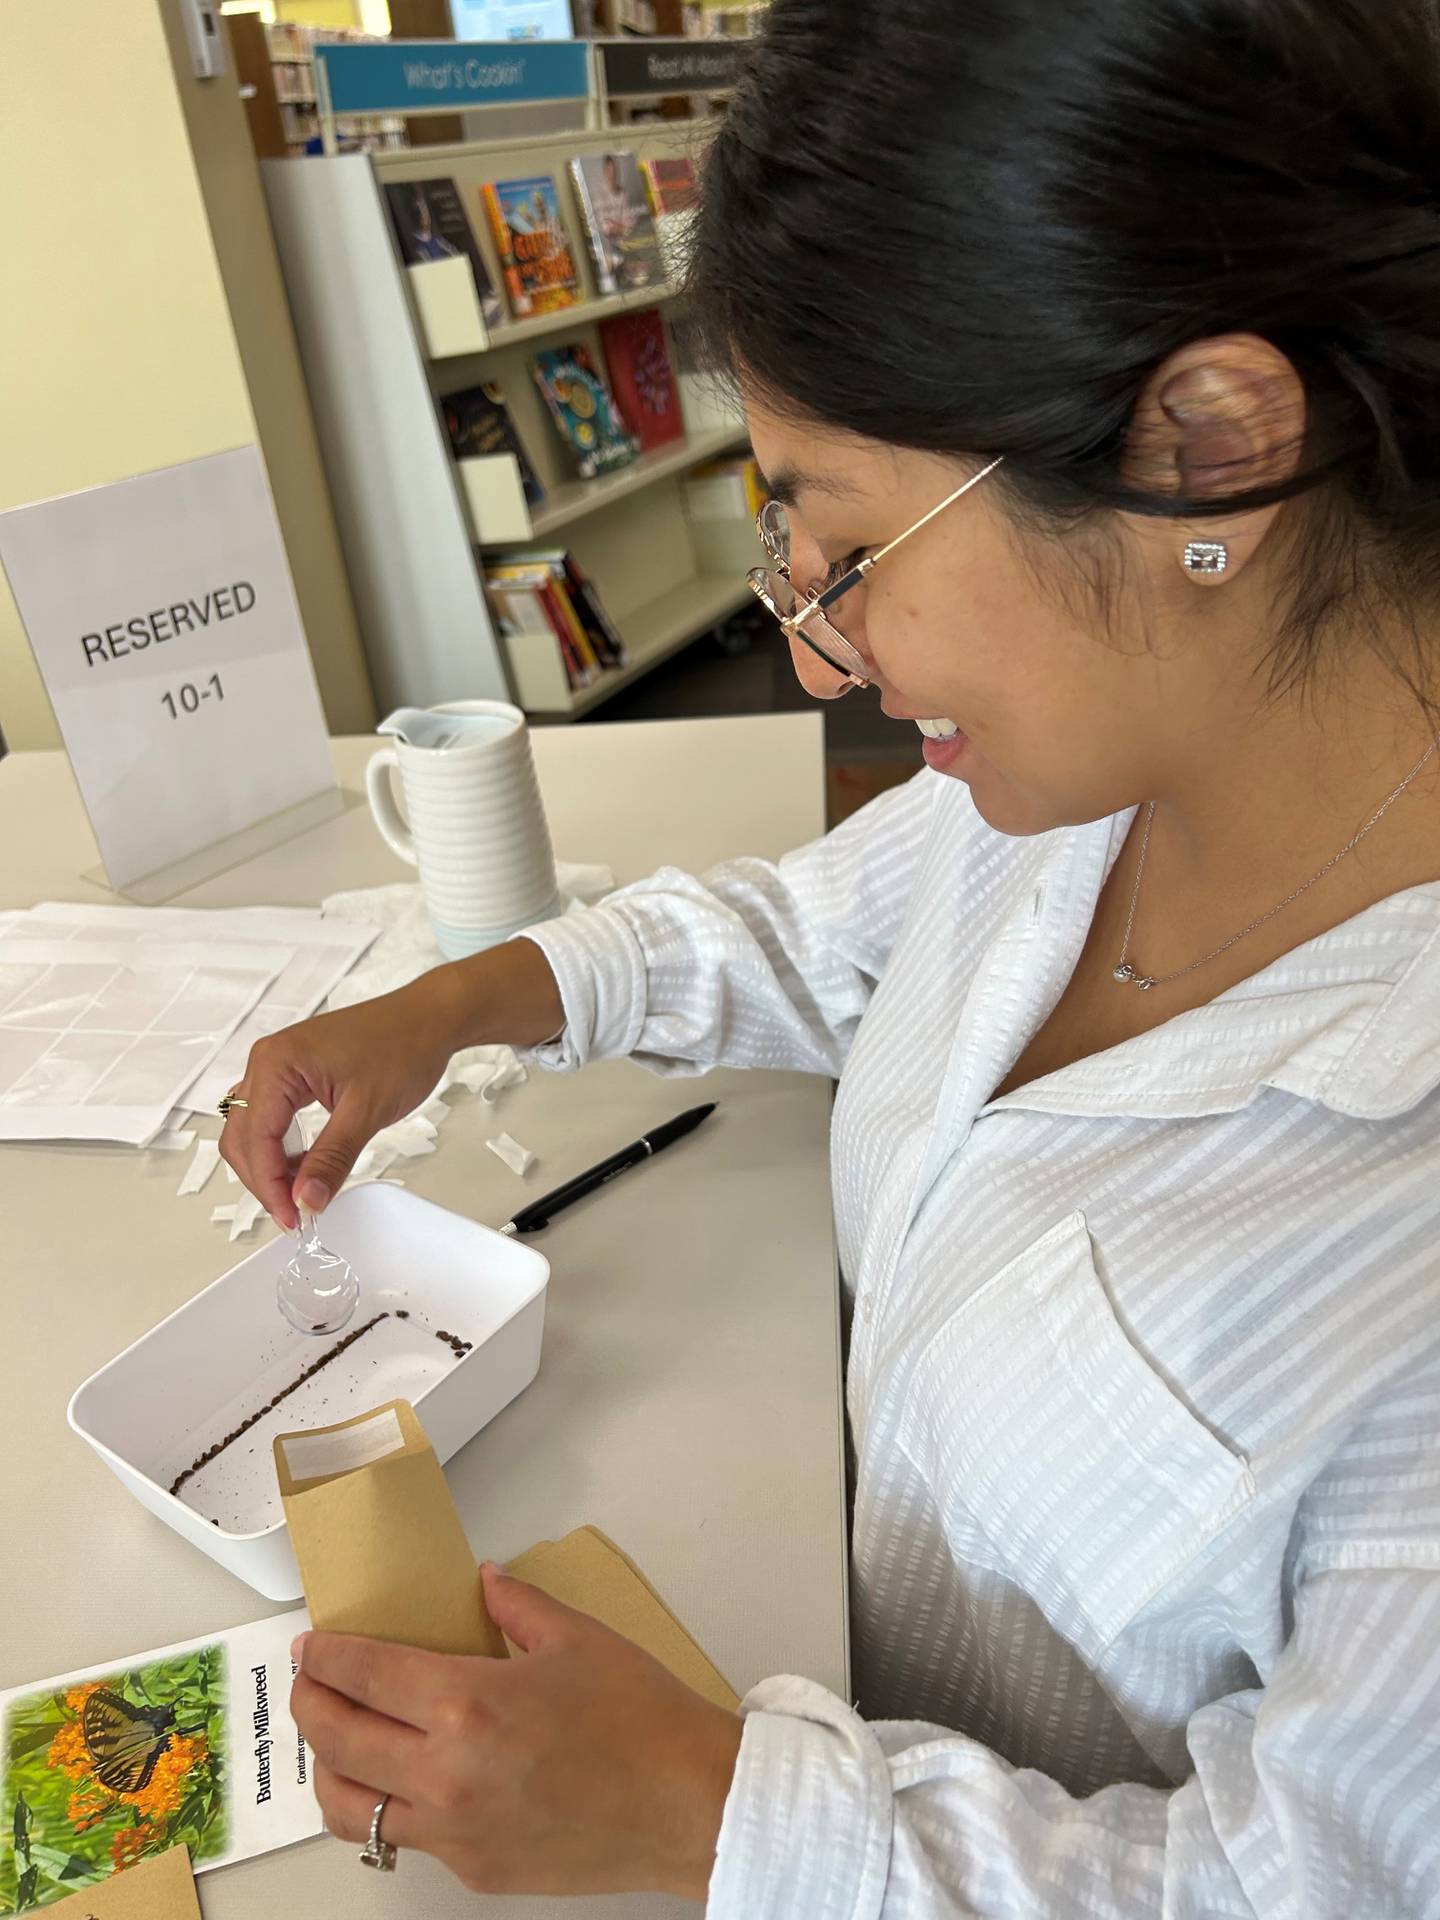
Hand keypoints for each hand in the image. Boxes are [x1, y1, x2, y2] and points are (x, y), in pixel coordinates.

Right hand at [220, 940, 564, 1230]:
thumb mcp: (367, 1111)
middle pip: (243, 1137)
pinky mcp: (293, 1072)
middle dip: (266, 1181)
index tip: (293, 1218)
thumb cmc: (404, 1045)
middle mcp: (268, 1060)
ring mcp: (279, 1065)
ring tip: (303, 1194)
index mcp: (277, 1062)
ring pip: (252, 1130)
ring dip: (270, 1166)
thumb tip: (307, 1198)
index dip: (271, 1187)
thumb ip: (332, 1158)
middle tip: (297, 1214)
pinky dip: (281, 1147)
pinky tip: (305, 1167)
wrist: (430, 1018)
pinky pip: (271, 1117)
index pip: (255, 1139)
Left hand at [290, 1563, 743, 1899]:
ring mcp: (455, 1831)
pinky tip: (401, 1780)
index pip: (363, 1676)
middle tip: (310, 1680)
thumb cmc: (641, 1718)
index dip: (325, 1656)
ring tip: (337, 1738)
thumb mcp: (576, 1637)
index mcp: (468, 1704)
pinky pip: (405, 1838)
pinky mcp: (473, 1869)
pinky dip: (385, 1807)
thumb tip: (483, 1581)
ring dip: (328, 1768)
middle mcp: (447, 1773)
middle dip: (309, 1702)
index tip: (312, 1643)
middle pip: (335, 1739)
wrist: (688, 1803)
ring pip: (349, 1807)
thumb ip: (516, 1604)